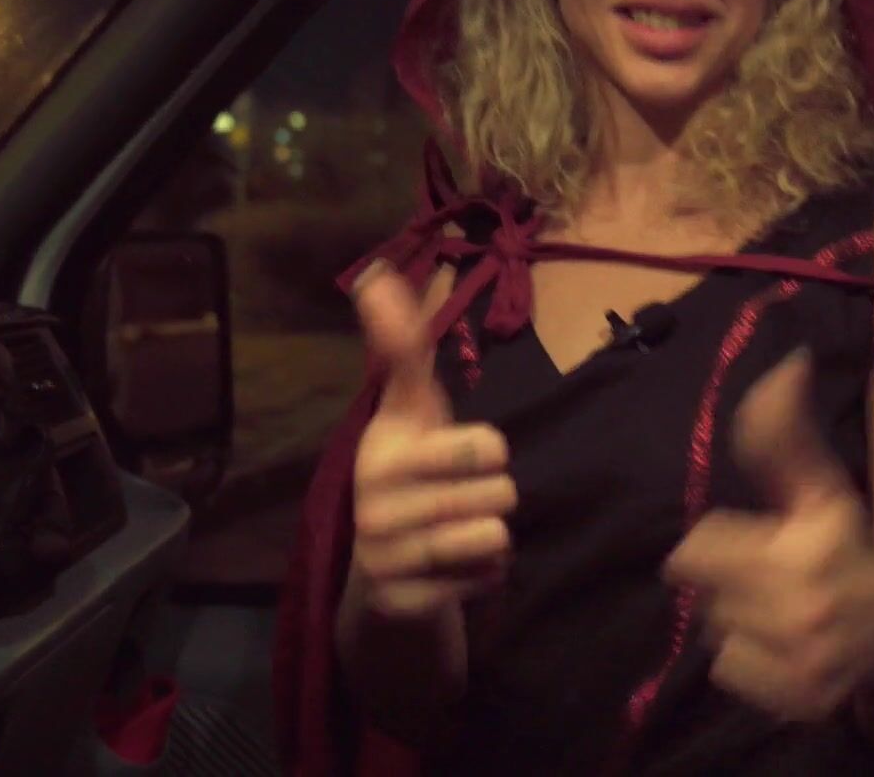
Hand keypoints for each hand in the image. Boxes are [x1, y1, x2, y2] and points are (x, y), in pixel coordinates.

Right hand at [348, 261, 515, 620]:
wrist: (385, 575)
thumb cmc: (412, 474)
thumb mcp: (412, 411)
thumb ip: (403, 348)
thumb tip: (375, 272)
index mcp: (382, 448)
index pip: (466, 433)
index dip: (487, 443)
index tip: (477, 446)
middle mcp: (374, 502)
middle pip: (499, 484)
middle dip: (498, 490)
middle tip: (471, 494)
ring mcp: (386, 554)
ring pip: (495, 533)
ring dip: (497, 535)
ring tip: (467, 529)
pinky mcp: (406, 600)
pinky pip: (488, 577)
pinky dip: (487, 574)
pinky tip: (458, 568)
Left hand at [662, 353, 873, 721]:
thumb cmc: (853, 550)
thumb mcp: (821, 489)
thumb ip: (785, 434)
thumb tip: (787, 364)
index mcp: (806, 546)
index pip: (696, 549)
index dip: (723, 542)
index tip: (758, 543)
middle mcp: (802, 606)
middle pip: (703, 592)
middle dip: (730, 582)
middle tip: (768, 580)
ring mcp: (801, 660)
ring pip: (715, 633)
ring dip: (739, 622)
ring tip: (778, 613)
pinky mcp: (796, 699)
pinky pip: (731, 673)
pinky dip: (749, 664)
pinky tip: (782, 649)